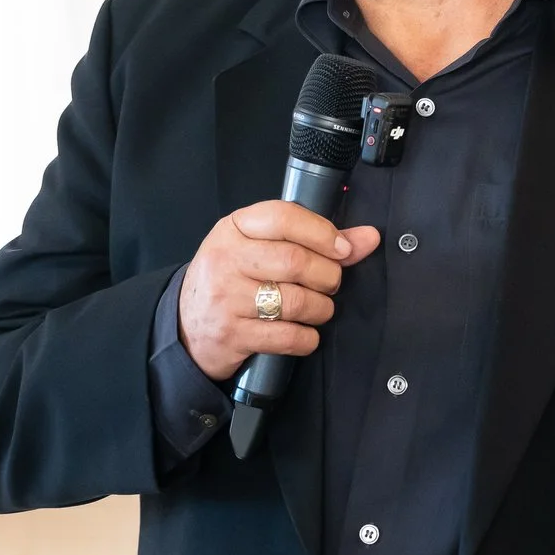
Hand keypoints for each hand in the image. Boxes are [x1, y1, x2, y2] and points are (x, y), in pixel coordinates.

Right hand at [178, 201, 381, 381]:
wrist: (186, 327)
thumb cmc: (231, 281)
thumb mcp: (260, 250)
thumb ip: (314, 240)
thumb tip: (368, 237)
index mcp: (233, 228)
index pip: (283, 217)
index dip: (322, 232)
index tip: (344, 249)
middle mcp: (225, 259)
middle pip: (295, 261)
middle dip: (327, 276)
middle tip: (329, 284)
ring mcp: (226, 298)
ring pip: (296, 301)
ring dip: (321, 308)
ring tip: (318, 309)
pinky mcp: (232, 334)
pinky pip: (287, 337)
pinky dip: (307, 338)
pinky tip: (305, 333)